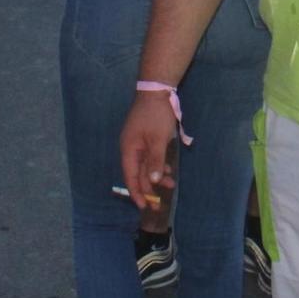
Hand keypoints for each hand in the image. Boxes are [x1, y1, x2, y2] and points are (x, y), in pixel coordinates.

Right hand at [118, 92, 180, 211]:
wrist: (157, 91)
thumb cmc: (156, 115)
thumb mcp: (158, 140)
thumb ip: (155, 162)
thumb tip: (153, 182)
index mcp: (129, 149)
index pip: (130, 176)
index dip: (136, 192)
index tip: (143, 206)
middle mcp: (131, 148)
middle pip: (138, 173)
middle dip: (149, 187)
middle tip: (159, 203)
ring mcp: (138, 142)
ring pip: (146, 165)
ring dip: (156, 175)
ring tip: (170, 184)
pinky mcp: (146, 138)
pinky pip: (150, 156)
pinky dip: (158, 164)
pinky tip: (167, 169)